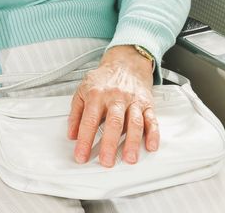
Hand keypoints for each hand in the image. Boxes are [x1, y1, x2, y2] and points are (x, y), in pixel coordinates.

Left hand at [67, 45, 158, 166]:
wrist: (125, 63)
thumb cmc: (103, 80)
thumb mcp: (82, 91)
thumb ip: (76, 113)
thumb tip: (71, 134)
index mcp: (96, 95)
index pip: (89, 121)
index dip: (84, 140)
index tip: (81, 156)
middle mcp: (115, 98)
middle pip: (113, 123)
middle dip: (109, 144)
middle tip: (106, 161)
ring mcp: (132, 101)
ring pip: (134, 122)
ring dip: (132, 142)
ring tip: (130, 159)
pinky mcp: (146, 104)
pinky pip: (151, 119)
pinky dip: (153, 134)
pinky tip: (150, 146)